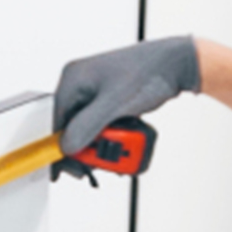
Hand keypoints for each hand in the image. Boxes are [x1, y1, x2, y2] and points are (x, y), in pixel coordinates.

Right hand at [53, 36, 200, 154]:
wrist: (175, 64)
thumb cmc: (147, 72)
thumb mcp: (114, 103)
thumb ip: (88, 126)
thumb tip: (66, 146)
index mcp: (74, 79)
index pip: (56, 120)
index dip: (60, 147)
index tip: (66, 168)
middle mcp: (81, 84)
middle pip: (71, 127)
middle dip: (85, 148)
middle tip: (98, 163)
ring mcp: (95, 92)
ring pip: (88, 129)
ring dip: (100, 145)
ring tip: (117, 156)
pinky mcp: (109, 100)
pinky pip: (102, 125)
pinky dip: (111, 137)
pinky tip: (122, 144)